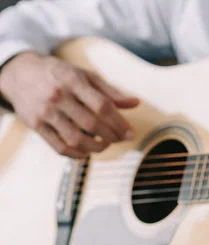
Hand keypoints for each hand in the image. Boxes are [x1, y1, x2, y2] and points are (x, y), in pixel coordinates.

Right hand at [0, 52, 139, 157]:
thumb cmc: (61, 75)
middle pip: (92, 124)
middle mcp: (58, 96)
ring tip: (105, 145)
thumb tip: (136, 103)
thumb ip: (111, 91)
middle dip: (112, 136)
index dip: (120, 123)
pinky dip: (77, 155)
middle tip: (120, 140)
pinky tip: (87, 153)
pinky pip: (59, 147)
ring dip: (96, 148)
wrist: (20, 73)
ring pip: (77, 139)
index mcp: (73, 81)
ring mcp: (45, 112)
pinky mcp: (35, 125)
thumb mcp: (85, 76)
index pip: (103, 106)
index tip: (130, 134)